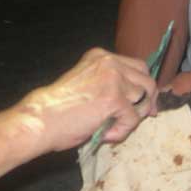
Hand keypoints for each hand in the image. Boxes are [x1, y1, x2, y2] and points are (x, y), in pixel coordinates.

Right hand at [15, 48, 157, 151]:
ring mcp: (113, 79)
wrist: (42, 119)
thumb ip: (110, 85)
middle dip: (148, 100)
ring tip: (113, 128)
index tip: (145, 103)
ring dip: (133, 118)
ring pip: (143, 99)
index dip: (143, 86)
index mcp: (100, 56)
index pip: (136, 66)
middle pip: (146, 79)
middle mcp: (109, 62)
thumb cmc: (59, 108)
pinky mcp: (114, 99)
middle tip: (145, 116)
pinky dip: (122, 131)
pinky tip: (105, 134)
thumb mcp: (87, 85)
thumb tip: (138, 99)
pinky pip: (132, 118)